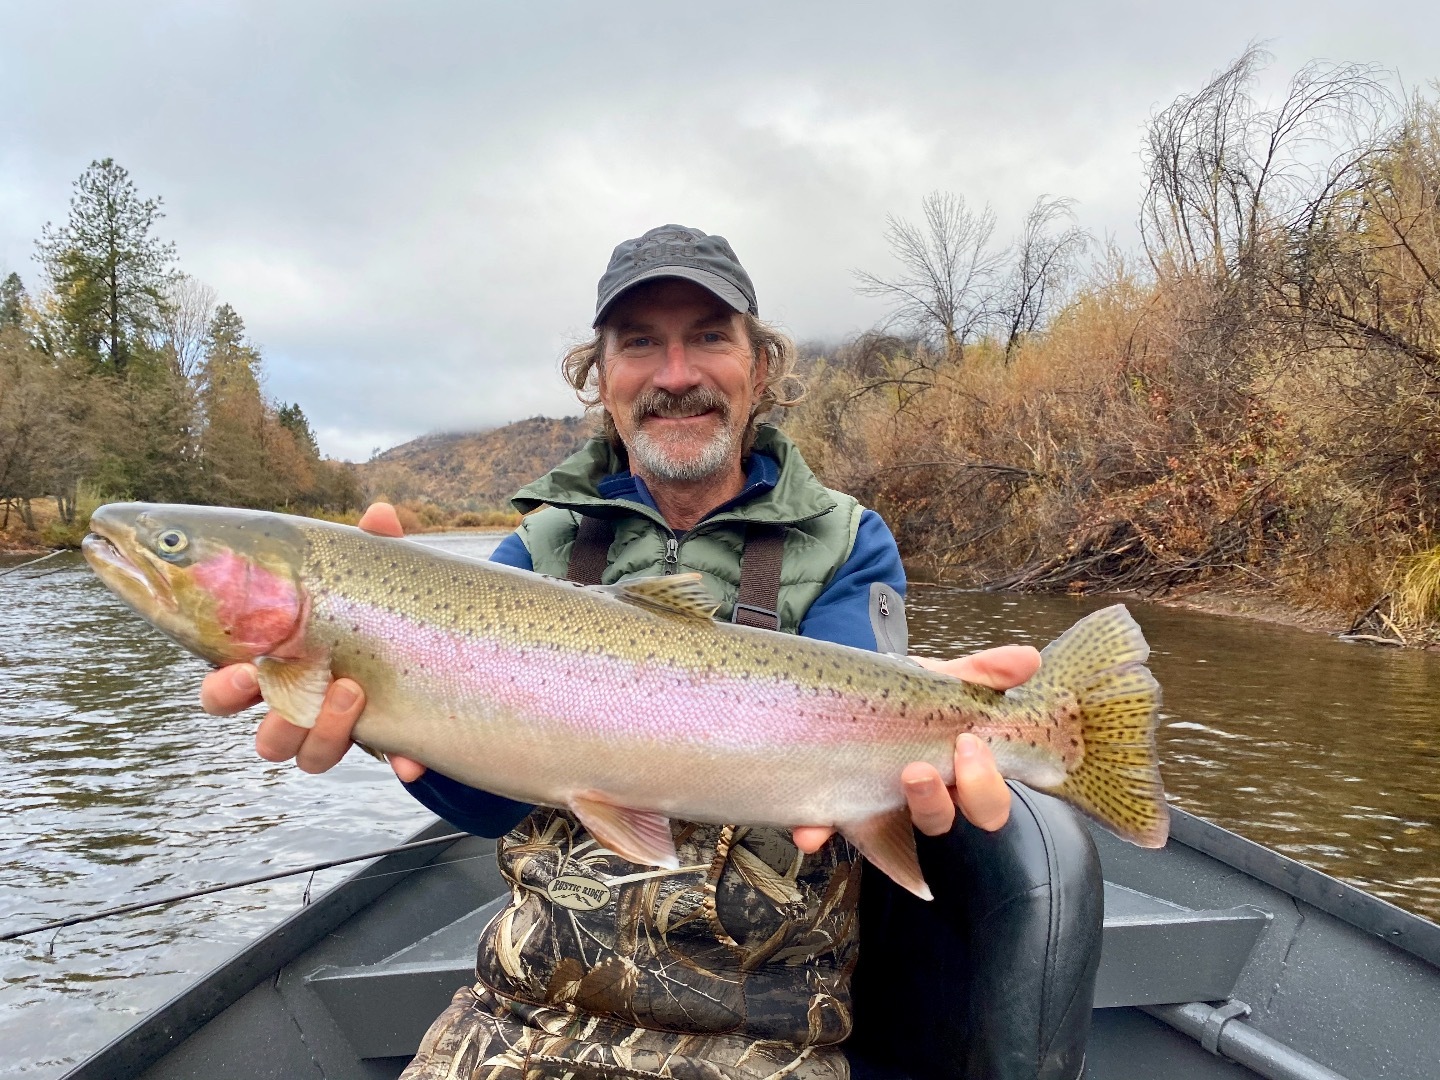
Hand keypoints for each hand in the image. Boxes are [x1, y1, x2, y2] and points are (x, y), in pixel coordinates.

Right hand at [198, 502, 426, 783]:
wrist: (438, 654)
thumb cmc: (377, 611)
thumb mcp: (374, 580)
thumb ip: (372, 551)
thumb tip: (380, 514)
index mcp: (279, 667)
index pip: (226, 690)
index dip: (222, 689)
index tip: (241, 672)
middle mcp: (301, 708)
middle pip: (266, 739)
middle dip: (274, 724)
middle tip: (293, 696)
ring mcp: (340, 732)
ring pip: (310, 757)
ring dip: (327, 732)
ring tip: (354, 690)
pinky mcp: (385, 747)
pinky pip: (385, 765)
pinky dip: (399, 760)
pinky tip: (412, 757)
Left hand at [791, 644, 1041, 853]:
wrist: (848, 685)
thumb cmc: (906, 694)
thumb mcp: (942, 680)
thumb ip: (983, 673)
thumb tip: (1027, 660)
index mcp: (957, 776)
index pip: (987, 803)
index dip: (985, 785)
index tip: (969, 744)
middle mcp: (922, 801)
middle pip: (944, 823)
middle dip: (937, 800)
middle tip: (919, 768)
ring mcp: (877, 807)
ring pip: (895, 832)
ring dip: (893, 808)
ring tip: (892, 775)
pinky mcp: (834, 807)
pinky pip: (825, 829)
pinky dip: (818, 830)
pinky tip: (811, 829)